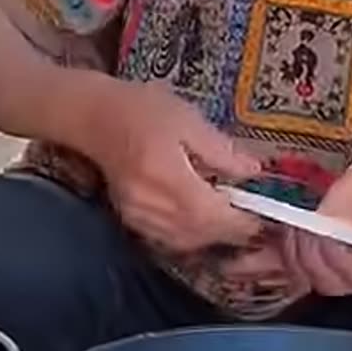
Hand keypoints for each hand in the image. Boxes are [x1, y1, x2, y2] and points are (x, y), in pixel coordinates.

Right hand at [88, 81, 261, 252]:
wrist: (90, 116)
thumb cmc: (139, 110)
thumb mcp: (186, 118)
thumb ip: (220, 149)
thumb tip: (252, 171)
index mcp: (169, 179)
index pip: (214, 215)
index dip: (242, 220)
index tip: (261, 212)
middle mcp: (153, 206)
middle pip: (202, 234)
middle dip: (230, 229)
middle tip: (250, 214)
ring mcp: (138, 217)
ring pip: (185, 241)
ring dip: (211, 234)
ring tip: (227, 215)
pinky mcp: (130, 219)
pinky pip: (167, 238)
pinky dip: (189, 234)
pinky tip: (197, 217)